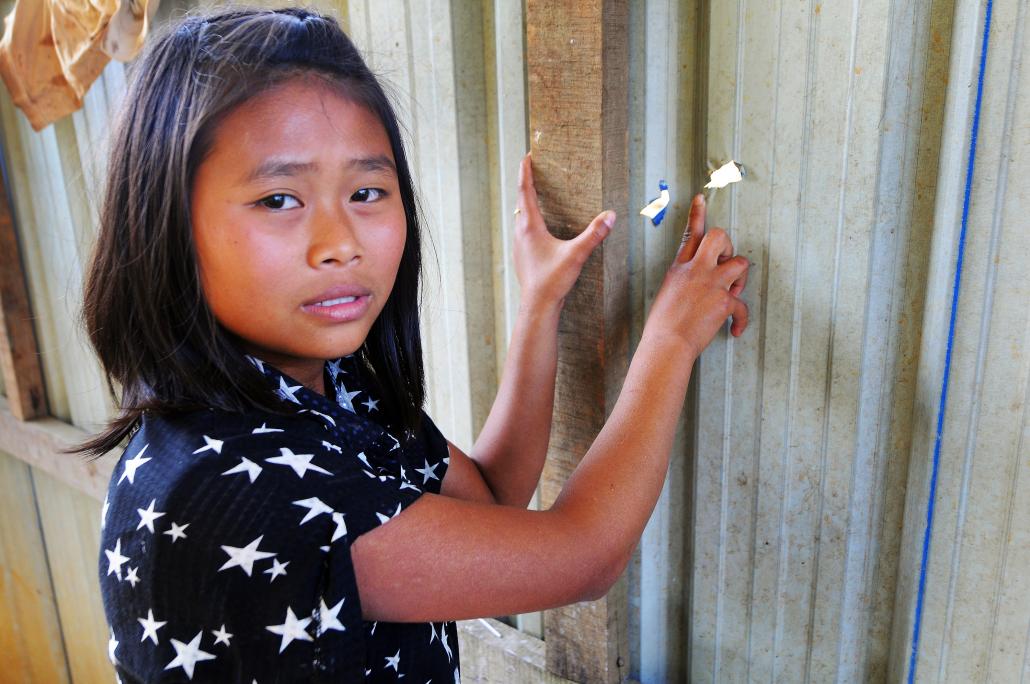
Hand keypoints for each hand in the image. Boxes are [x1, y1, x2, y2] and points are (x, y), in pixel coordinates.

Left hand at [513, 153, 615, 308]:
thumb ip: (594, 234)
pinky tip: (539, 227)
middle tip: (532, 171)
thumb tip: (611, 216)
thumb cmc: (552, 280)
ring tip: (535, 195)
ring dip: (527, 203)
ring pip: (520, 217)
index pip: (525, 191)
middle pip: (521, 201)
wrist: (537, 305)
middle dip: (526, 184)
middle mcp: (521, 233)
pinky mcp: (523, 256)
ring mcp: (520, 245)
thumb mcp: (576, 254)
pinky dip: (530, 220)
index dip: (525, 173)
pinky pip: (523, 230)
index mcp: (530, 226)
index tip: (526, 157)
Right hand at [644, 193, 749, 358]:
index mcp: (679, 268)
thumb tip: (699, 284)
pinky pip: (742, 305)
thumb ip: (683, 282)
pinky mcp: (723, 302)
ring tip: (732, 294)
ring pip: (739, 264)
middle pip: (719, 237)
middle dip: (727, 246)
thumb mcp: (667, 294)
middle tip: (725, 264)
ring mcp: (710, 284)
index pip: (690, 234)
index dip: (697, 214)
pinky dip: (741, 320)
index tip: (701, 198)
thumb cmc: (663, 327)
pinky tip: (735, 330)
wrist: (666, 345)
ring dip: (740, 279)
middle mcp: (695, 271)